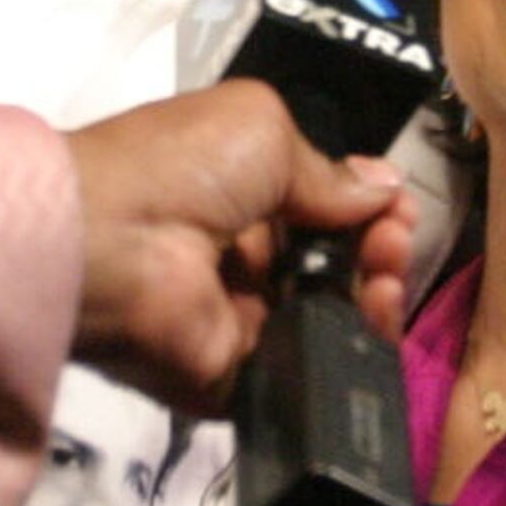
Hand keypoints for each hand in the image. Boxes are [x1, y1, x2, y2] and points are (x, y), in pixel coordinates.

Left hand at [62, 83, 414, 416]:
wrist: (108, 242)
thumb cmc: (178, 168)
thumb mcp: (259, 128)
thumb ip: (325, 169)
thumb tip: (384, 188)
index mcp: (238, 195)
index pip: (320, 208)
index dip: (365, 205)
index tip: (397, 202)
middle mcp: (243, 258)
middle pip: (336, 263)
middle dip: (380, 245)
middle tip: (395, 236)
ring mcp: (245, 322)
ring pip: (335, 316)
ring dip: (378, 288)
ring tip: (385, 266)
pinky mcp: (244, 377)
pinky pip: (314, 365)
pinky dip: (358, 342)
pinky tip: (376, 308)